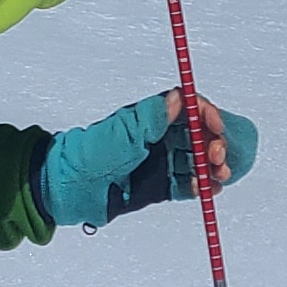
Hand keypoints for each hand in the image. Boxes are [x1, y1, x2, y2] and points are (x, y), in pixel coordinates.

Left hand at [37, 89, 259, 230]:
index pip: (189, 109)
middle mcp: (158, 138)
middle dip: (213, 144)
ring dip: (211, 166)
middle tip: (216, 158)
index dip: (206, 115)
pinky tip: (208, 189)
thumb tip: (179, 97)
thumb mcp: (123, 134)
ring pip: (196, 160)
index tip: (215, 127)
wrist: (69, 188)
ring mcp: (159, 162)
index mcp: (151, 119)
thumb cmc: (91, 155)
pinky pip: (185, 184)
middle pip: (198, 135)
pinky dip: (200, 186)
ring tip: (217, 177)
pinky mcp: (157, 186)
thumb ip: (153, 117)